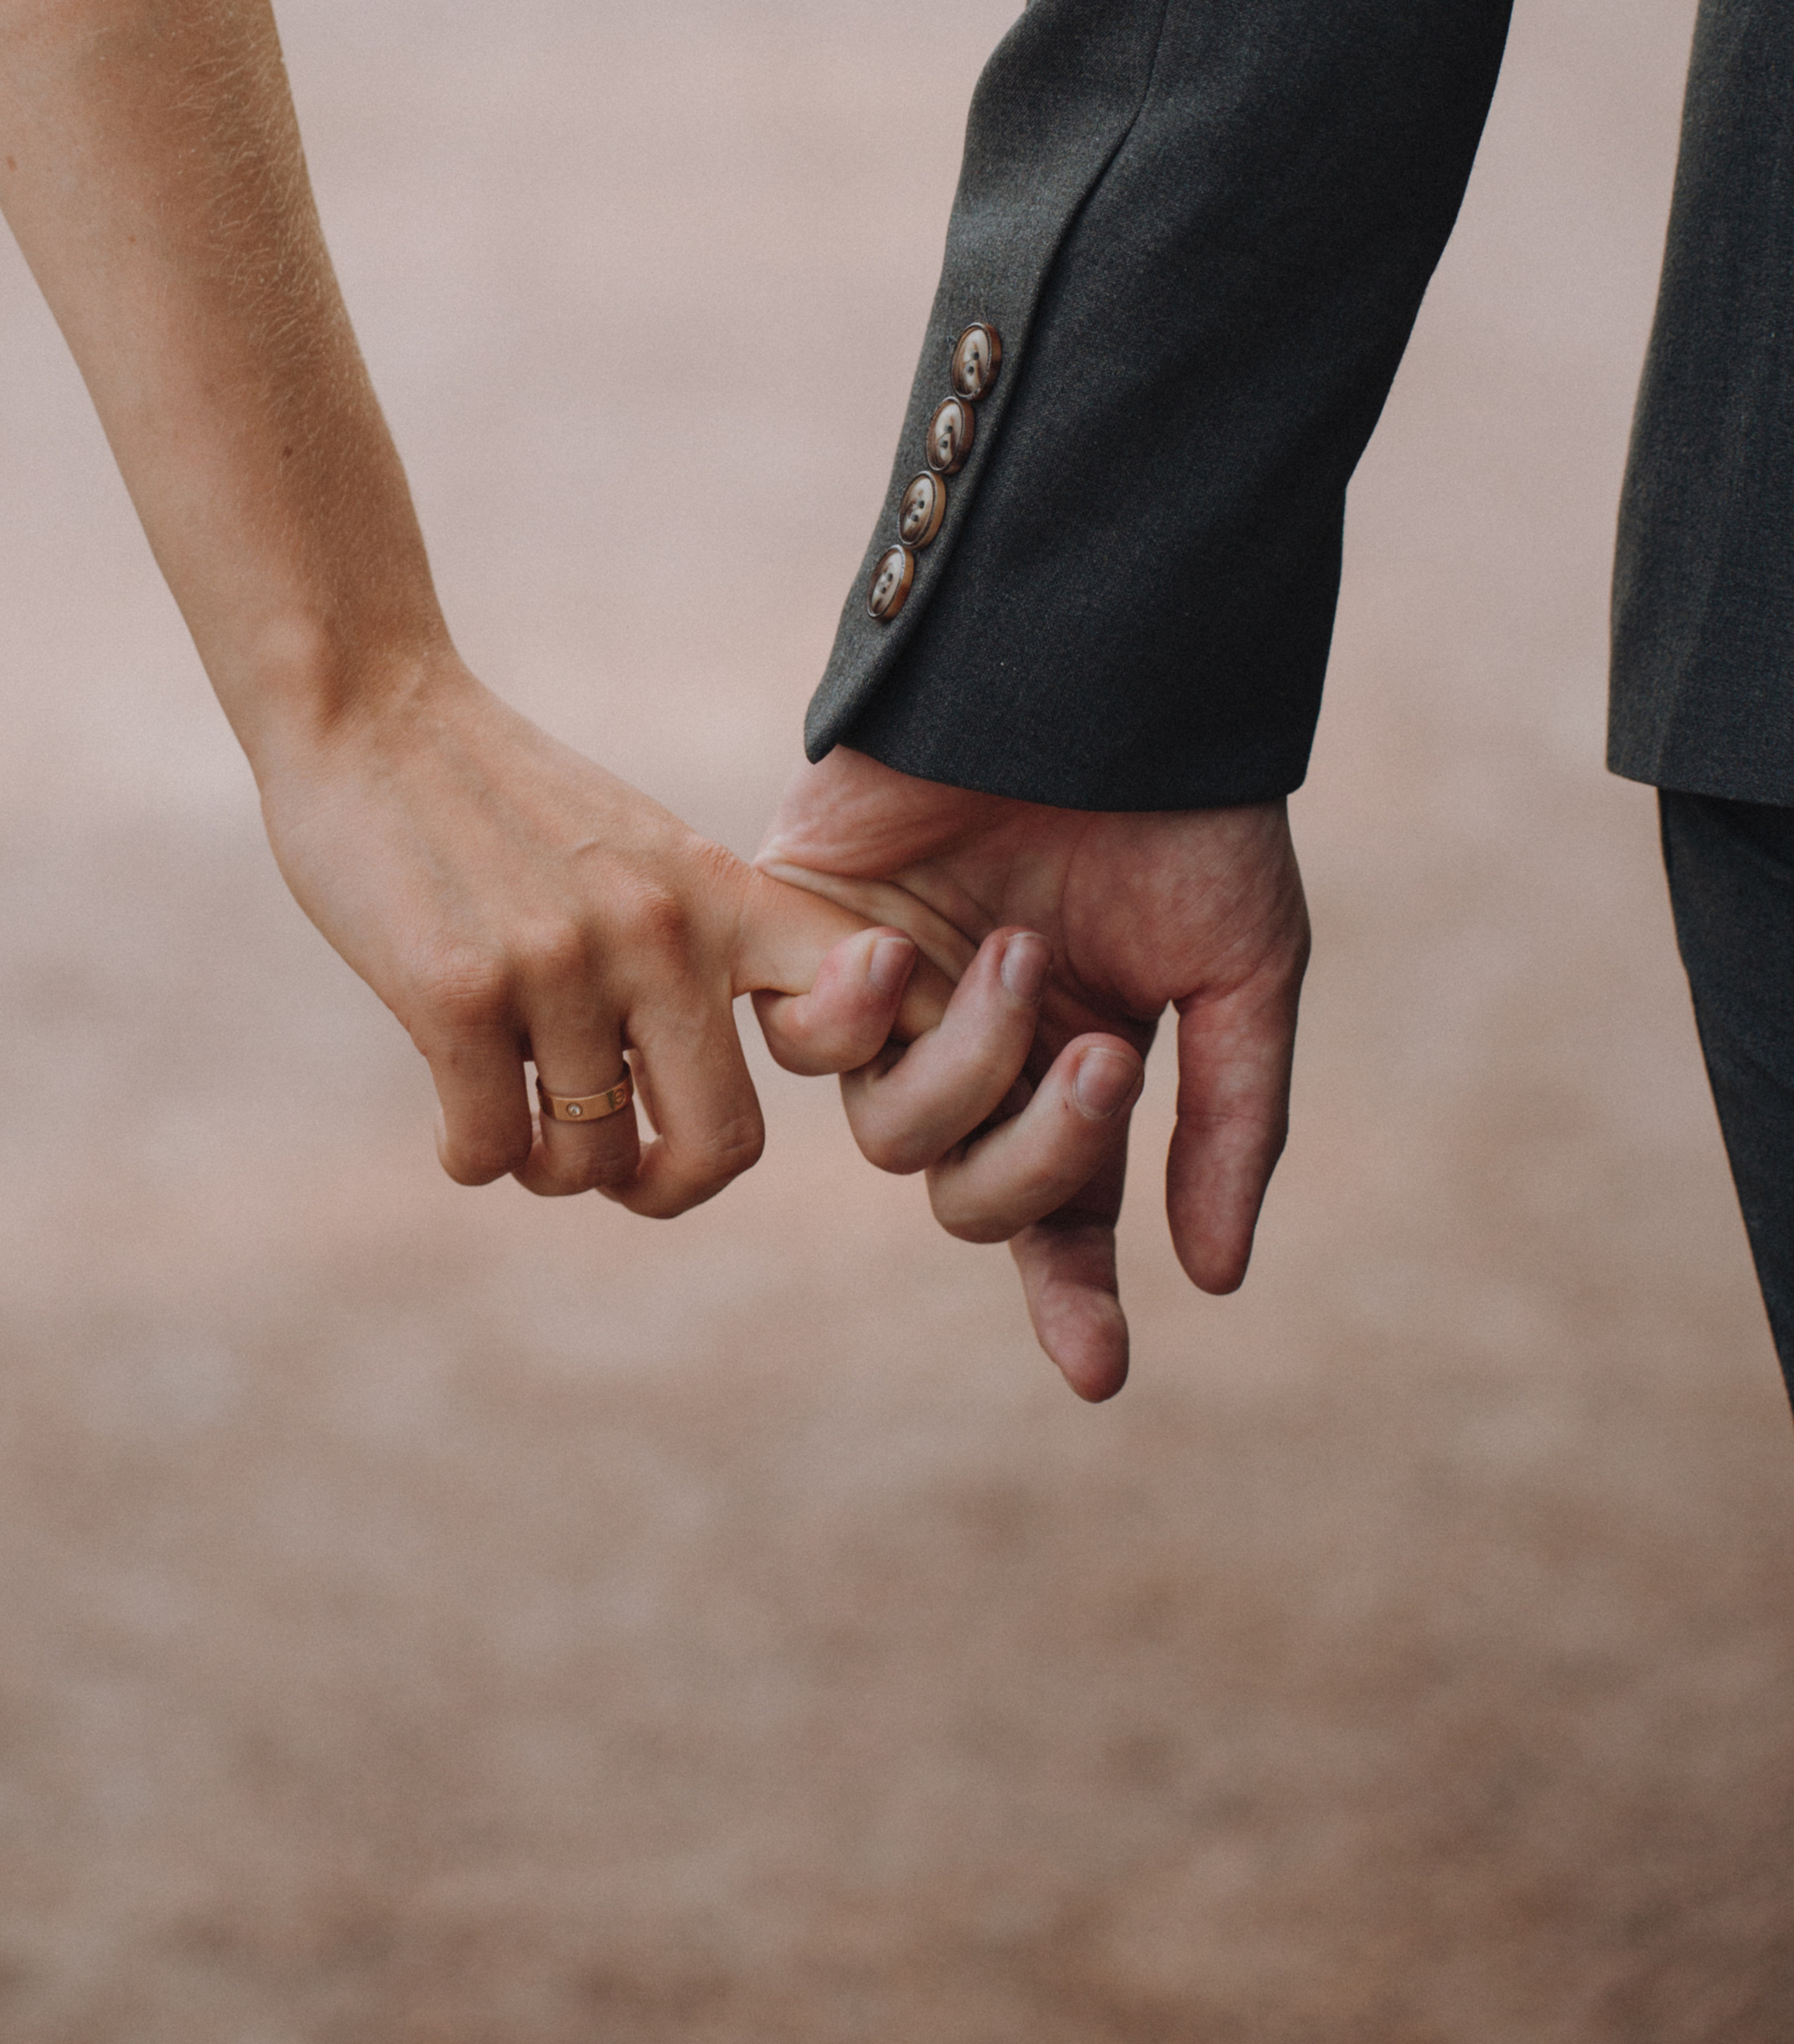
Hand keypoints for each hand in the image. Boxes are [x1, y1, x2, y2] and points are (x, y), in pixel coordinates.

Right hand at [258, 662, 944, 1215]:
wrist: (369, 709)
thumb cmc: (502, 801)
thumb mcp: (639, 849)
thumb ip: (700, 947)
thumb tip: (724, 1115)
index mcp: (717, 892)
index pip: (866, 985)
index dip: (883, 1056)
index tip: (815, 1075)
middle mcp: (657, 930)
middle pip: (726, 1142)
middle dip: (668, 1185)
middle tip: (622, 1168)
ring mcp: (558, 963)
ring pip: (588, 1162)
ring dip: (547, 1167)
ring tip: (519, 1118)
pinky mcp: (457, 993)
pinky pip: (490, 1152)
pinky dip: (473, 1156)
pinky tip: (455, 1114)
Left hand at [754, 746, 1308, 1396]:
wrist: (1098, 671)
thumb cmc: (1183, 811)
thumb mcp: (1242, 973)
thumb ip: (1229, 1126)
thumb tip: (1212, 1278)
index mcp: (1077, 1066)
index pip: (1066, 1217)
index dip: (1075, 1299)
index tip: (1099, 1372)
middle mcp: (979, 1048)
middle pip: (972, 1194)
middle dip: (1041, 1153)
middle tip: (1103, 1063)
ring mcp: (894, 996)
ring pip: (892, 1133)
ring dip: (967, 1065)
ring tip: (1020, 955)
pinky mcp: (807, 932)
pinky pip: (801, 1039)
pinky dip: (848, 1017)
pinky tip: (895, 954)